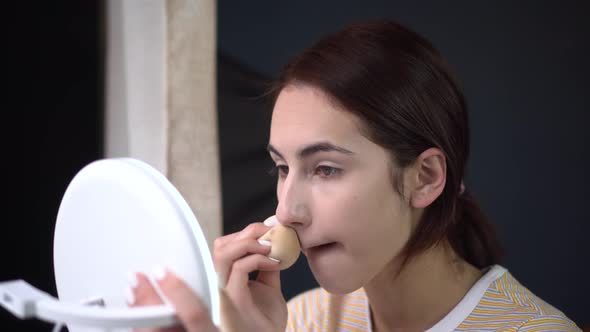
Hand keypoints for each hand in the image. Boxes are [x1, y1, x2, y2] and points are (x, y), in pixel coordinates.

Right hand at [127, 220, 286, 331]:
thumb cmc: (266, 321)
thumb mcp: (268, 287)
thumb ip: (266, 266)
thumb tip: (275, 242)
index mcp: (223, 279)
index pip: (223, 246)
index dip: (244, 233)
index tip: (269, 231)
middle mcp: (218, 284)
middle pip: (220, 245)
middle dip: (248, 232)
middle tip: (271, 234)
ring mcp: (223, 292)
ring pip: (223, 253)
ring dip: (250, 242)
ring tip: (271, 247)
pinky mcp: (234, 300)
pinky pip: (239, 269)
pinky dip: (258, 259)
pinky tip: (274, 262)